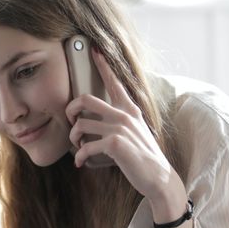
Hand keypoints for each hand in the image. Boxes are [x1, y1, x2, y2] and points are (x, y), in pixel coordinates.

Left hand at [65, 48, 183, 207]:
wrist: (158, 177)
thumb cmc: (143, 156)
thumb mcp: (135, 131)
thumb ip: (119, 122)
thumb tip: (95, 123)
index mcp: (129, 109)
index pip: (114, 82)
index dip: (103, 65)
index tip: (94, 51)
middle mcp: (124, 114)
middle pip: (85, 99)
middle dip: (71, 109)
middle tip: (71, 120)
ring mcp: (119, 127)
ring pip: (81, 124)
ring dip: (74, 138)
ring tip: (77, 147)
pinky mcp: (114, 143)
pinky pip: (85, 146)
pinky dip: (80, 156)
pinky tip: (81, 163)